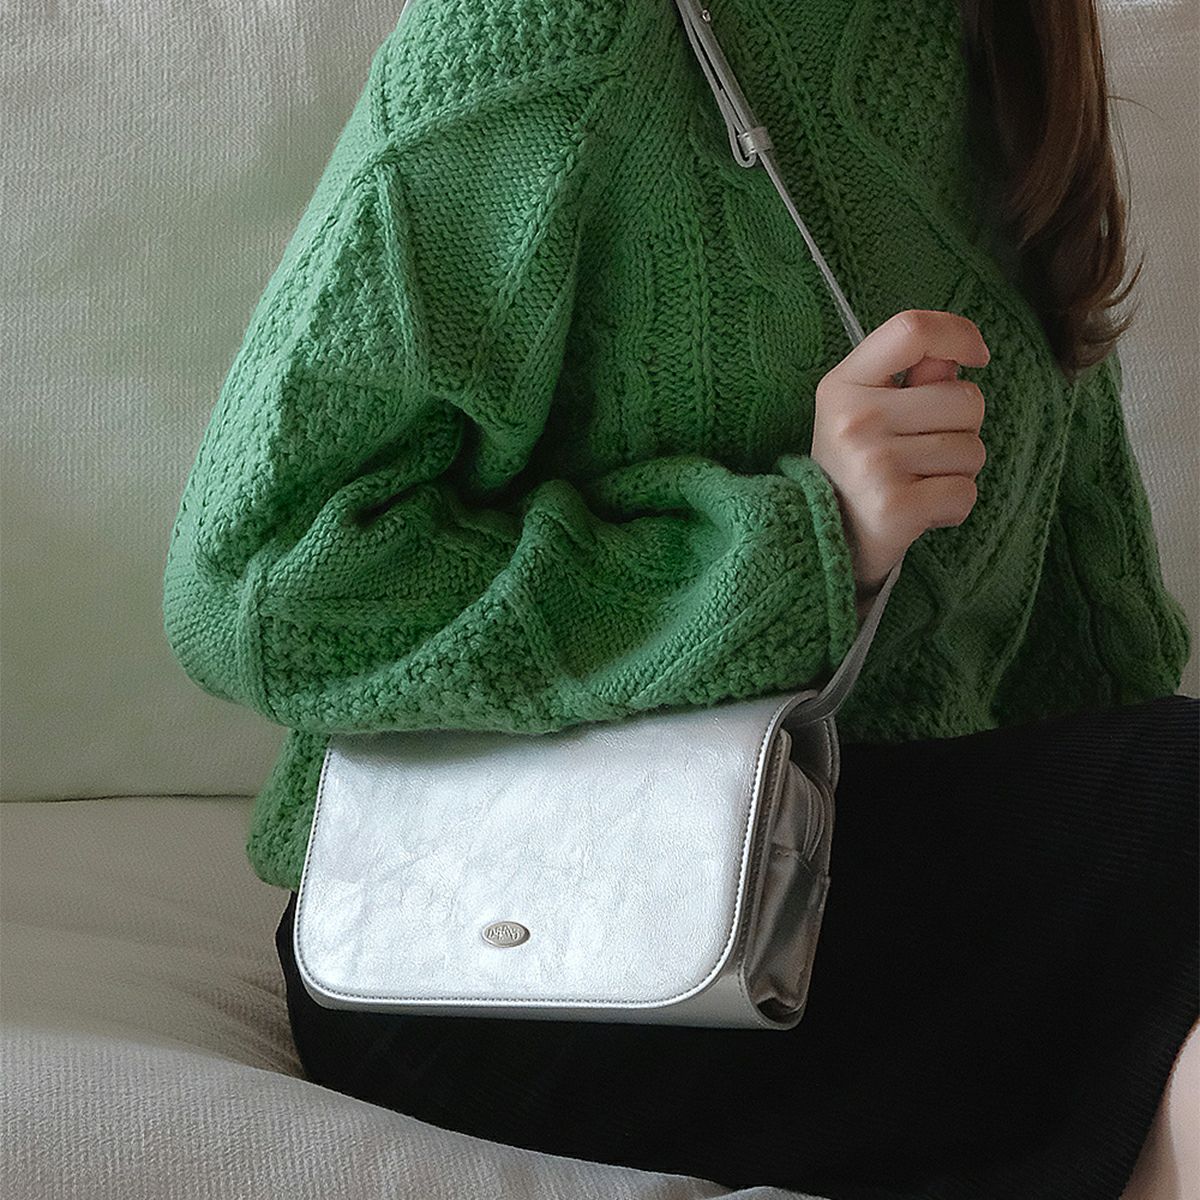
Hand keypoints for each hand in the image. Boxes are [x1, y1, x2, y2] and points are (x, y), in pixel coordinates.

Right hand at [810, 309, 989, 595]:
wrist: (818, 539)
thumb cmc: (855, 467)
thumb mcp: (865, 411)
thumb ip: (912, 377)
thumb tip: (958, 355)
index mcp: (842, 386)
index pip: (912, 330)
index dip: (959, 333)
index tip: (977, 357)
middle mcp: (855, 420)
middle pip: (965, 398)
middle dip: (961, 427)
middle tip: (922, 452)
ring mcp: (874, 464)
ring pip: (972, 449)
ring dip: (958, 471)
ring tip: (918, 483)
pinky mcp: (895, 508)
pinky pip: (966, 493)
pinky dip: (954, 507)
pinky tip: (923, 511)